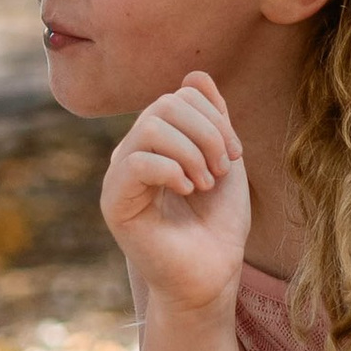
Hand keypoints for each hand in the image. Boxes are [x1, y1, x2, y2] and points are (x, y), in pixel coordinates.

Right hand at [101, 75, 250, 317]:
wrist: (211, 276)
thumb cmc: (218, 226)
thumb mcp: (226, 161)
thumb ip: (214, 119)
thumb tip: (195, 73)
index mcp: (159, 141)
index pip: (180, 96)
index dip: (215, 117)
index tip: (234, 154)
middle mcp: (134, 153)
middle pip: (164, 105)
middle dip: (206, 132)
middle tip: (223, 169)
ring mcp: (121, 176)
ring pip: (149, 127)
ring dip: (191, 152)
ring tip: (206, 183)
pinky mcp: (115, 202)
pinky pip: (135, 162)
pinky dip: (171, 170)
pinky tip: (188, 190)